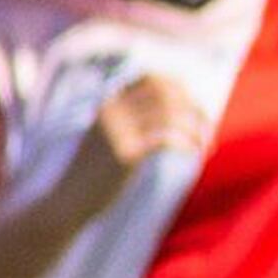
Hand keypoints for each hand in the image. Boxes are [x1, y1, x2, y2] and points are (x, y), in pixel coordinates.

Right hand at [48, 72, 210, 216]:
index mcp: (109, 102)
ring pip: (170, 115)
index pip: (151, 79)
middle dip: (194, 107)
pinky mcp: (124, 154)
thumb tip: (170, 114)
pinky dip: (188, 144)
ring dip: (196, 129)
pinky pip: (166, 139)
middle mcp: (112, 110)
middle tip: (207, 127)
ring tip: (204, 146)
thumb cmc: (96, 171)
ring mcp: (117, 130)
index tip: (195, 106)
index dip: (180, 87)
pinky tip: (195, 154)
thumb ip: (132, 121)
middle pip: (165, 93)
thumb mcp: (110, 137)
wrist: (69, 199)